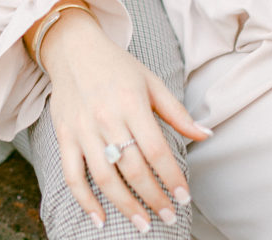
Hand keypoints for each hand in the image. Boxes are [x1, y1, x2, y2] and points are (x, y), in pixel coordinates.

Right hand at [40, 8, 209, 231]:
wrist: (74, 48)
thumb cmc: (117, 66)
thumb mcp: (151, 81)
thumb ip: (177, 112)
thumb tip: (206, 134)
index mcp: (132, 102)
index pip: (156, 149)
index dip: (171, 177)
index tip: (184, 197)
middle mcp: (107, 117)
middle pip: (132, 168)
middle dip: (154, 197)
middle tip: (168, 217)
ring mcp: (83, 129)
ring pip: (104, 177)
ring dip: (125, 206)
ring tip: (143, 224)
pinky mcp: (65, 136)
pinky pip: (73, 176)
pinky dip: (85, 201)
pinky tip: (100, 219)